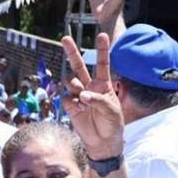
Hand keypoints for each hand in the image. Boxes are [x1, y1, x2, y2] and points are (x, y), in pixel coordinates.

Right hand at [61, 32, 123, 159]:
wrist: (102, 142)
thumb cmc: (112, 124)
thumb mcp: (112, 110)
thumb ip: (98, 99)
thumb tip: (81, 94)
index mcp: (103, 84)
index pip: (102, 64)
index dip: (102, 50)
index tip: (102, 35)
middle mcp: (89, 86)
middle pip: (79, 66)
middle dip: (72, 52)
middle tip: (64, 38)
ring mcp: (78, 96)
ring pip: (70, 81)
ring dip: (75, 85)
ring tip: (82, 96)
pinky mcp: (70, 106)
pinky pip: (66, 98)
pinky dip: (72, 103)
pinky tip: (80, 110)